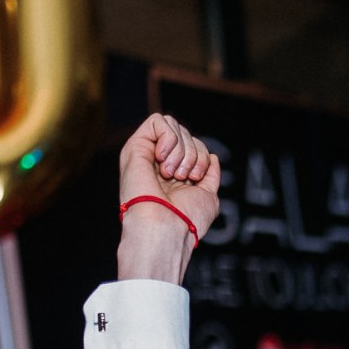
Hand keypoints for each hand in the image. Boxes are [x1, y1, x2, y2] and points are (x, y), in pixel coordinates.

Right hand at [117, 113, 220, 283]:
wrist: (165, 226)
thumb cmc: (186, 219)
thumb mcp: (208, 196)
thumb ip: (210, 176)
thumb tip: (213, 157)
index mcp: (174, 174)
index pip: (194, 146)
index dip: (202, 157)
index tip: (196, 179)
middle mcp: (159, 163)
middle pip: (185, 134)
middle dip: (194, 154)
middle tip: (186, 177)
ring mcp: (146, 154)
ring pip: (173, 126)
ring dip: (182, 149)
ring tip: (173, 173)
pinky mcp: (135, 146)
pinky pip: (158, 121)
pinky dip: (169, 138)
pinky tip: (163, 160)